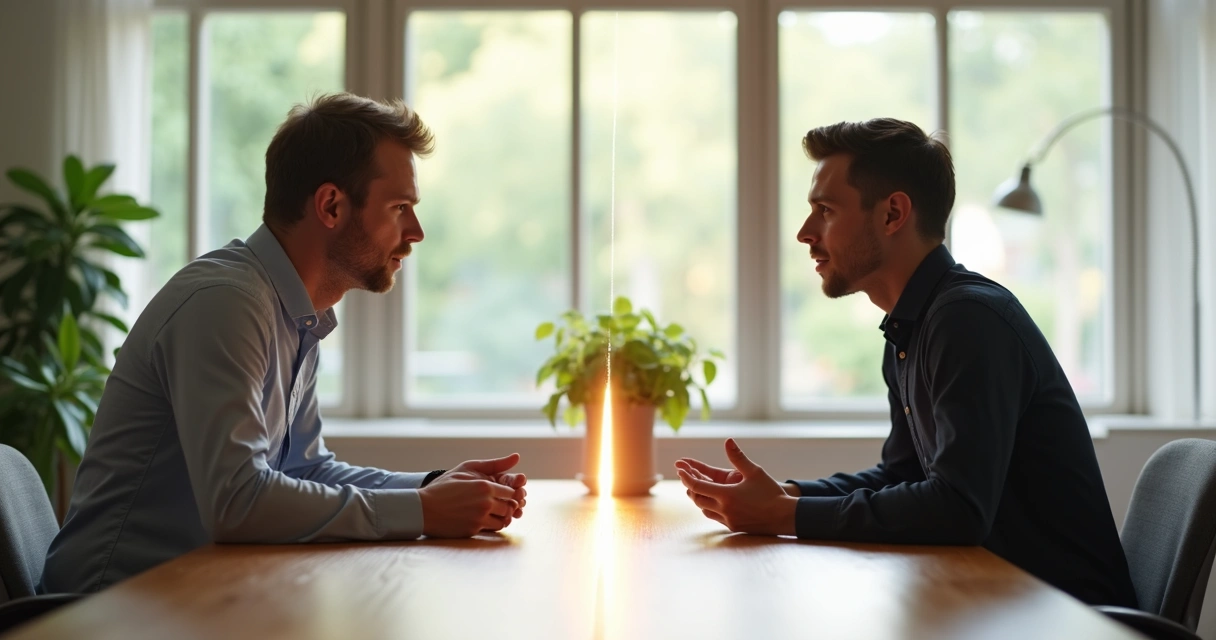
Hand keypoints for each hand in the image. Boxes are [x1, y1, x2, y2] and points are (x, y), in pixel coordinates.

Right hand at [419, 454, 523, 536]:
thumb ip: (494, 464)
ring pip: (503, 520)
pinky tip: (482, 519)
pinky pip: (492, 529)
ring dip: (500, 517)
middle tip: (497, 504)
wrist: (423, 509)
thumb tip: (517, 456)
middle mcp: (486, 503)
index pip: (511, 492)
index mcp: (485, 486)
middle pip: (509, 507)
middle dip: (506, 505)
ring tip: (490, 512)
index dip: (508, 493)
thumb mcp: (467, 469)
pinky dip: (491, 525)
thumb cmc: (444, 487)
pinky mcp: (474, 530)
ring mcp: (480, 518)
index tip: (501, 493)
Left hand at [676, 439, 797, 535]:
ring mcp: (728, 520)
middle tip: (686, 478)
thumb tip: (728, 441)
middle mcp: (724, 510)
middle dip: (690, 488)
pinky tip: (711, 502)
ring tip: (696, 489)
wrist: (785, 517)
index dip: (687, 478)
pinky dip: (709, 508)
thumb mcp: (755, 472)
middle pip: (697, 499)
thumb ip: (738, 457)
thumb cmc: (771, 492)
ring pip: (704, 510)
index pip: (697, 487)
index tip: (680, 470)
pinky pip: (714, 517)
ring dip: (699, 499)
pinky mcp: (733, 527)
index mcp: (726, 495)